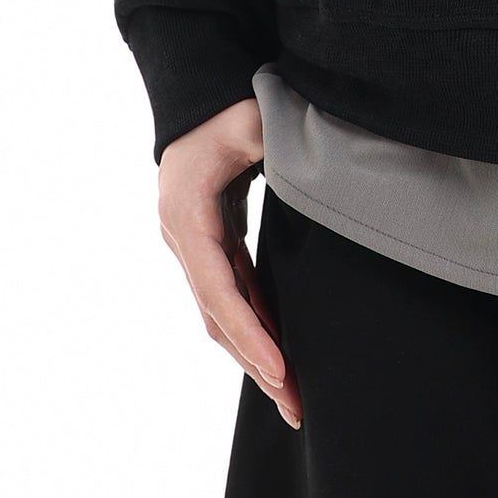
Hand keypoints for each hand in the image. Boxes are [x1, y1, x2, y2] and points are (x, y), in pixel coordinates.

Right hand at [156, 97, 301, 429]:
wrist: (199, 93)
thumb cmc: (229, 105)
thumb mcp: (255, 123)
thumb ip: (278, 151)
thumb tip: (317, 174)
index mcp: (187, 212)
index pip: (217, 287)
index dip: (249, 332)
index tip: (280, 369)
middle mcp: (181, 236)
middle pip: (217, 315)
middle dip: (256, 362)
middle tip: (295, 405)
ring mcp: (190, 243)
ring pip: (220, 314)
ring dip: (254, 354)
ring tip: (292, 396)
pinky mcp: (207, 243)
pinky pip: (229, 295)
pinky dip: (253, 327)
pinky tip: (279, 354)